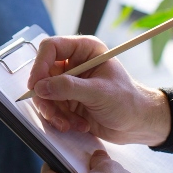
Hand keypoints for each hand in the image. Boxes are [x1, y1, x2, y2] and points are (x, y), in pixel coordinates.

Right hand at [28, 35, 170, 145]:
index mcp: (84, 50)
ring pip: (44, 94)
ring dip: (55, 112)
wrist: (137, 124)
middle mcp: (73, 63)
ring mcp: (68, 82)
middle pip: (42, 73)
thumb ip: (69, 88)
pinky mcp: (66, 100)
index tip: (36, 85)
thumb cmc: (127, 102)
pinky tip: (78, 124)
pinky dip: (60, 119)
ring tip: (71, 124)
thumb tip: (41, 87)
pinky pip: (50, 107)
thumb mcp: (99, 93)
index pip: (50, 48)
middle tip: (53, 113)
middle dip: (46, 97)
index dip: (40, 65)